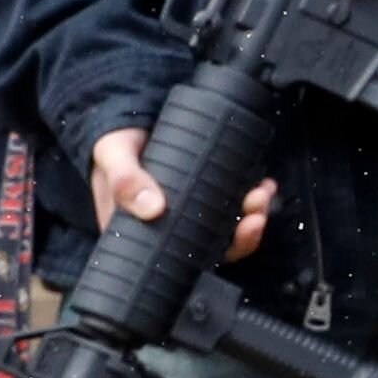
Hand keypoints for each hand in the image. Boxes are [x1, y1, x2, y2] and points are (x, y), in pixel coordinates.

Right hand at [84, 126, 276, 259]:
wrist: (126, 119)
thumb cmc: (114, 145)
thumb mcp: (112, 157)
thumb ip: (124, 180)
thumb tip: (153, 210)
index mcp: (140, 233)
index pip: (180, 258)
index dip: (211, 254)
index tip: (235, 237)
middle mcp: (168, 227)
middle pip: (210, 245)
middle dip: (241, 236)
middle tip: (255, 215)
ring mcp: (189, 210)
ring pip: (226, 226)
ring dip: (252, 216)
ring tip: (261, 195)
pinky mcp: (204, 191)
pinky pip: (233, 204)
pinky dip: (253, 198)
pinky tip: (265, 185)